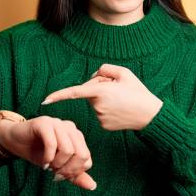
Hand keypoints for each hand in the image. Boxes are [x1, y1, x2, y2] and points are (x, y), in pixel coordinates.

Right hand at [0, 116, 96, 189]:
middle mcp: (70, 128)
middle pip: (82, 154)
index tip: (60, 175)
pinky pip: (52, 143)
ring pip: (68, 149)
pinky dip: (48, 157)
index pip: (87, 159)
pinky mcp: (44, 123)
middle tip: (55, 173)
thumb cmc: (38, 152)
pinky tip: (43, 162)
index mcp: (76, 136)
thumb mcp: (58, 166)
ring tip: (48, 166)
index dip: (74, 172)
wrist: (14, 141)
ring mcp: (58, 123)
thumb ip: (75, 175)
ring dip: (57, 164)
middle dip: (68, 169)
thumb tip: (93, 186)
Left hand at [41, 64, 162, 130]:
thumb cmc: (138, 92)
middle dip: (99, 87)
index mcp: (100, 91)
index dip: (58, 95)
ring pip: (95, 102)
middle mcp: (97, 106)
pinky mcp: (103, 125)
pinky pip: (100, 112)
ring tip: (122, 99)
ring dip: (103, 98)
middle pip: (89, 91)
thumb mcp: (124, 73)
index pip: (74, 92)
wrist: (150, 115)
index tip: (45, 100)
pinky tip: (120, 109)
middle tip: (118, 88)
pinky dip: (107, 108)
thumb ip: (104, 69)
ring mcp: (99, 117)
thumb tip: (93, 78)